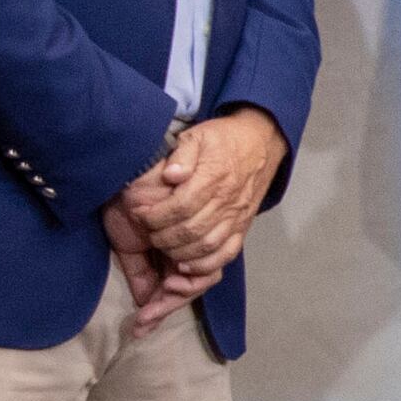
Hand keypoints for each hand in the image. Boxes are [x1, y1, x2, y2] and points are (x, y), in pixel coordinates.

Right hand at [98, 193, 213, 331]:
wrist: (128, 172)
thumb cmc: (126, 202)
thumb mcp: (128, 243)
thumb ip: (141, 273)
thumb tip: (146, 303)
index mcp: (176, 248)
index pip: (181, 284)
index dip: (164, 306)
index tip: (142, 324)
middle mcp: (191, 244)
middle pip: (192, 286)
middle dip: (167, 307)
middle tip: (145, 320)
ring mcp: (199, 237)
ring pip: (202, 279)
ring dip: (176, 297)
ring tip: (156, 301)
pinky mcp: (205, 228)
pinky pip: (208, 263)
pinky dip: (189, 278)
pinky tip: (169, 282)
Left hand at [123, 108, 289, 276]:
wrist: (260, 143)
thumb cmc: (223, 139)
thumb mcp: (198, 135)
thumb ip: (182, 153)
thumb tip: (170, 175)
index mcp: (213, 177)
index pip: (180, 206)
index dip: (156, 216)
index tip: (140, 215)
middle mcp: (226, 200)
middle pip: (191, 230)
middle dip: (162, 237)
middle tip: (148, 234)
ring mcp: (236, 216)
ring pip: (207, 246)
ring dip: (180, 253)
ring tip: (162, 248)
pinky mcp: (242, 226)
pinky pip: (227, 254)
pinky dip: (206, 265)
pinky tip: (187, 266)